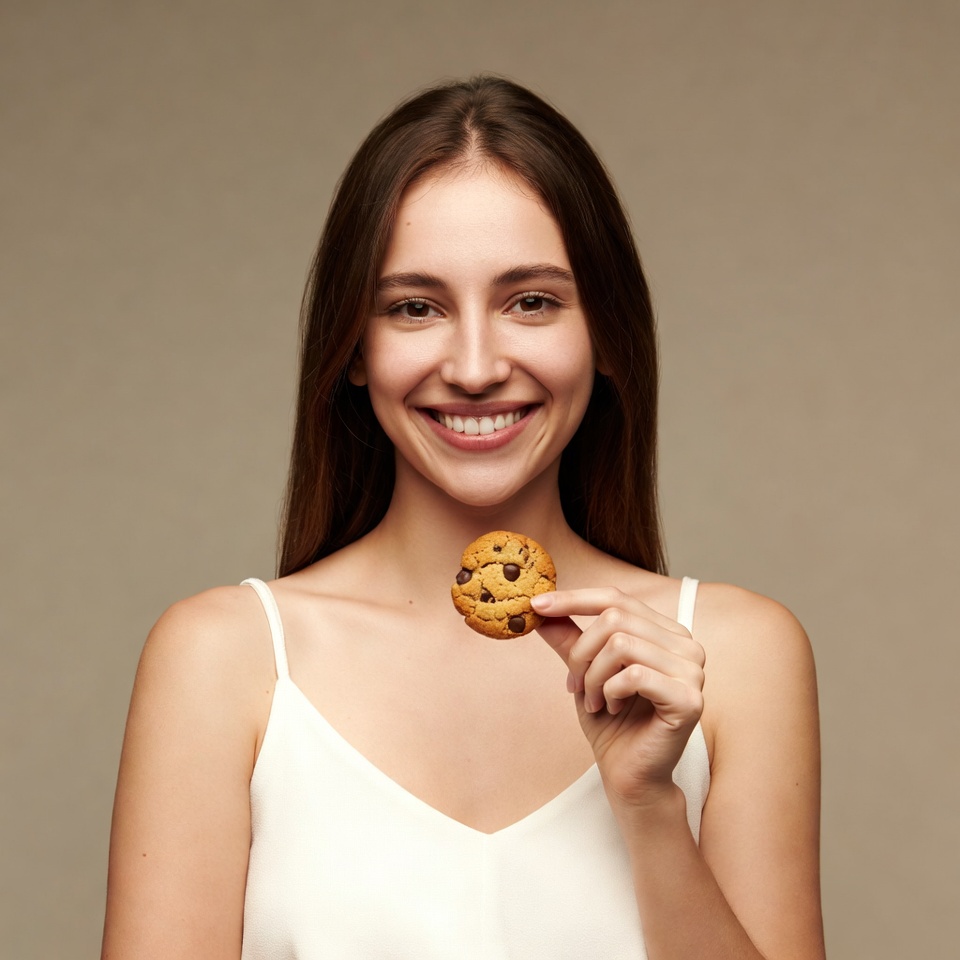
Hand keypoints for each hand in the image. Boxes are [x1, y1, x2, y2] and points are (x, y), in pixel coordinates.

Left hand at [531, 587, 704, 806]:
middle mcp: (685, 644)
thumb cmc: (612, 723)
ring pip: (621, 645)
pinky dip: (610, 691)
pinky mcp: (689, 698)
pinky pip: (634, 675)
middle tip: (573, 684)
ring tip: (594, 701)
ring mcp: (692, 671)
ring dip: (594, 677)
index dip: (574, 598)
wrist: (629, 775)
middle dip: (581, 652)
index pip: (617, 598)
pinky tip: (612, 708)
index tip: (536, 605)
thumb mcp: (584, 672)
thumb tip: (541, 609)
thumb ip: (569, 639)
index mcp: (665, 631)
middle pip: (615, 618)